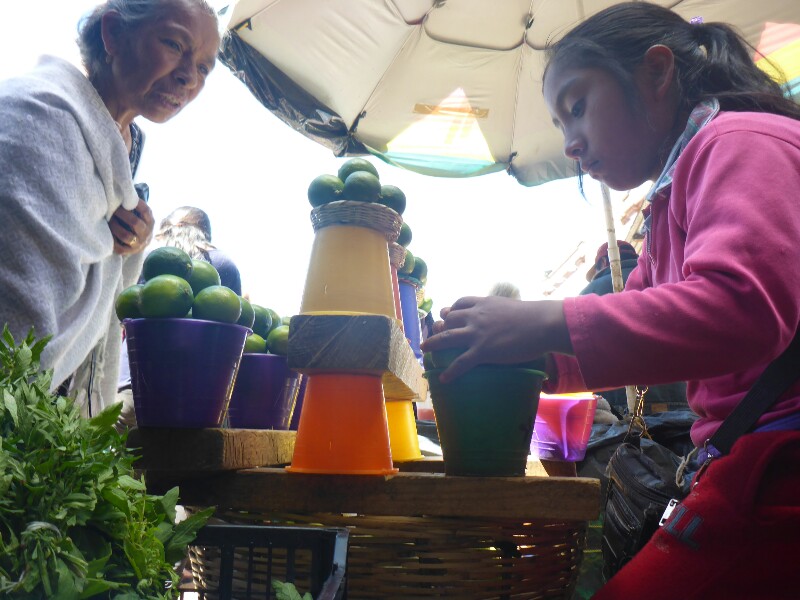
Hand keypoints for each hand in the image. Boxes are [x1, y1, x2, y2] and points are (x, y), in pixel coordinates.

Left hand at [110, 199, 153, 255]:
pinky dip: (112, 239)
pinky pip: (119, 247)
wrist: (141, 242)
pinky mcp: (129, 252)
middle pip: (135, 223)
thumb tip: (122, 189)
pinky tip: (107, 232)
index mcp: (150, 222)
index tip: (125, 198)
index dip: (136, 204)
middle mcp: (146, 233)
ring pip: (126, 235)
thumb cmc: (136, 222)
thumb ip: (134, 205)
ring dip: (115, 226)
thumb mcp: (141, 215)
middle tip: (113, 209)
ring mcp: (138, 244)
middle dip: (122, 215)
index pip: (146, 212)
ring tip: (108, 220)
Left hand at [420, 295, 571, 381]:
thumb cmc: (534, 316)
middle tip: (433, 334)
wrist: (541, 324)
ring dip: (432, 344)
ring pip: (446, 338)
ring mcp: (476, 334)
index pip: (460, 303)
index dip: (451, 310)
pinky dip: (450, 372)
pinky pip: (460, 363)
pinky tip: (443, 378)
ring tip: (424, 350)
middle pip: (449, 319)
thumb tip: (505, 315)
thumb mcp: (511, 306)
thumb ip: (501, 310)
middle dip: (439, 326)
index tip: (447, 314)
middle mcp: (475, 316)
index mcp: (483, 303)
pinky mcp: (482, 351)